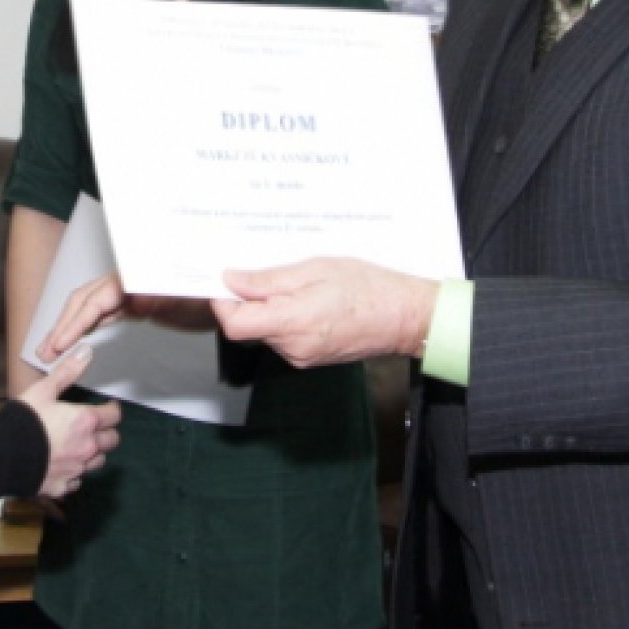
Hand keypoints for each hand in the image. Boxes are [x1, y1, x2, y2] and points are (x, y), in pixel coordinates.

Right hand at [15, 344, 121, 499]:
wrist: (2, 457)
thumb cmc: (24, 421)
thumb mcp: (43, 390)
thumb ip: (67, 372)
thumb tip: (86, 351)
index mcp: (85, 422)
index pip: (114, 416)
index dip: (111, 410)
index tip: (106, 408)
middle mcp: (87, 447)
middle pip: (112, 440)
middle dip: (106, 432)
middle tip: (93, 427)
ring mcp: (77, 470)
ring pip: (98, 462)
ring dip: (93, 453)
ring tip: (79, 446)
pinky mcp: (64, 486)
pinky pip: (77, 480)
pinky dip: (74, 473)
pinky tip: (63, 466)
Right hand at [39, 273, 214, 361]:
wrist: (231, 299)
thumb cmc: (217, 296)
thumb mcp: (196, 298)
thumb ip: (168, 295)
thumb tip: (134, 296)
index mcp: (140, 279)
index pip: (98, 298)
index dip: (75, 321)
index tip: (59, 343)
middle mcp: (131, 282)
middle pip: (86, 299)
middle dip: (62, 324)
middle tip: (42, 352)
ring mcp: (132, 292)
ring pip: (91, 306)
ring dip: (68, 326)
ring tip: (48, 350)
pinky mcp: (136, 304)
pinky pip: (103, 313)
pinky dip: (85, 325)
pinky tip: (73, 338)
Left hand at [214, 257, 438, 368]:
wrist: (404, 317)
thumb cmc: (368, 288)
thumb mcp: (315, 269)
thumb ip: (269, 280)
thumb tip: (232, 281)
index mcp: (291, 323)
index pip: (235, 324)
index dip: (224, 302)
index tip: (228, 280)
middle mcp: (292, 347)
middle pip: (248, 327)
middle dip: (249, 301)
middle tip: (268, 272)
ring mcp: (302, 357)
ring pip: (266, 332)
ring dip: (270, 309)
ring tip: (298, 285)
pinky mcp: (310, 359)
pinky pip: (284, 338)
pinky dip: (286, 319)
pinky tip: (308, 301)